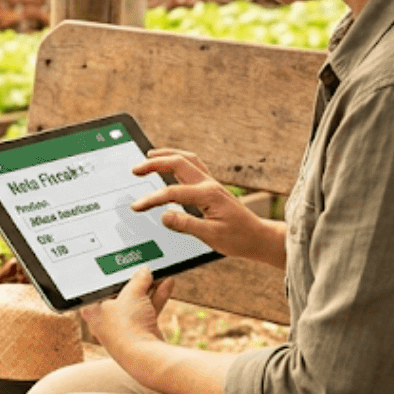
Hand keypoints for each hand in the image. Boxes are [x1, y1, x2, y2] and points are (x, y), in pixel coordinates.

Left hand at [80, 267, 173, 357]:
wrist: (145, 356)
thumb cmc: (127, 327)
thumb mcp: (132, 294)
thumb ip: (138, 279)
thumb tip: (143, 271)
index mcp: (92, 310)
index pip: (97, 288)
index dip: (109, 277)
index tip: (119, 267)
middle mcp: (105, 320)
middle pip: (120, 294)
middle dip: (134, 281)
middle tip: (142, 268)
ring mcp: (124, 327)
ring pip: (136, 302)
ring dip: (148, 288)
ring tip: (158, 273)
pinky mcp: (140, 332)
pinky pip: (147, 310)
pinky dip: (156, 298)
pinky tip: (166, 284)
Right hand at [131, 149, 287, 268]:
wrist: (257, 237)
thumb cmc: (238, 238)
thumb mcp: (211, 236)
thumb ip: (186, 225)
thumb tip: (164, 216)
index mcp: (208, 195)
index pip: (173, 193)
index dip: (152, 199)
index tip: (136, 207)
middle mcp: (209, 184)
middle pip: (178, 162)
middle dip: (154, 163)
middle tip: (135, 169)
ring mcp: (211, 183)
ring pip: (186, 159)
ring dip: (166, 155)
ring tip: (148, 156)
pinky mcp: (211, 187)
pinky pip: (192, 165)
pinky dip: (177, 161)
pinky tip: (168, 164)